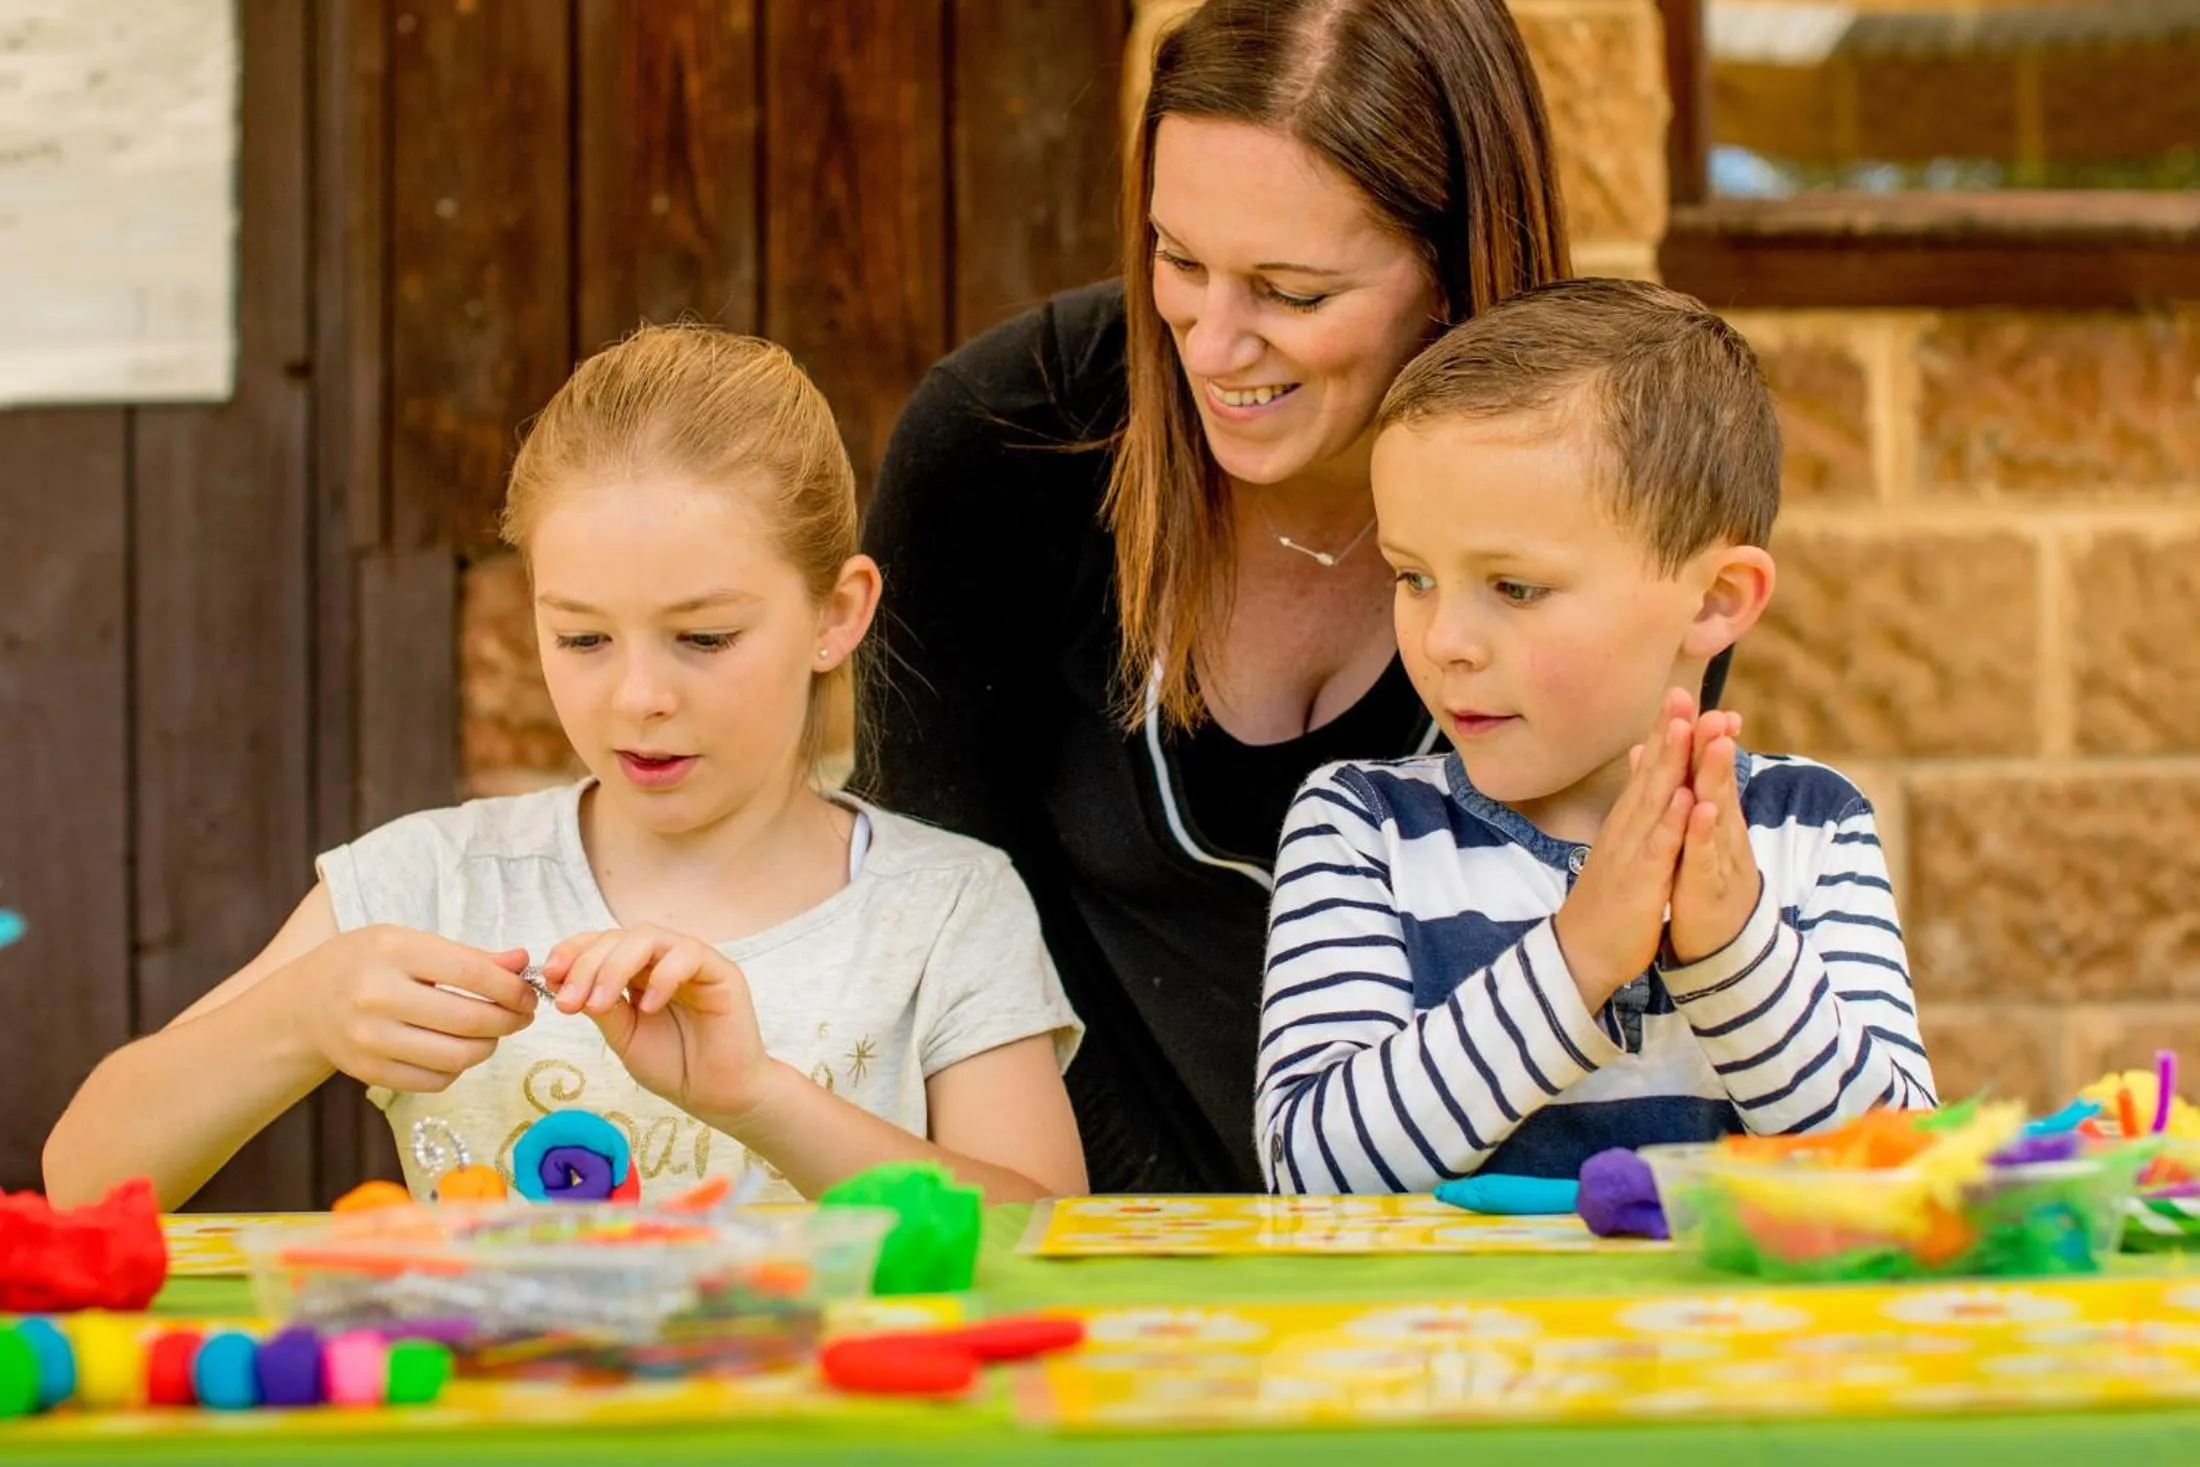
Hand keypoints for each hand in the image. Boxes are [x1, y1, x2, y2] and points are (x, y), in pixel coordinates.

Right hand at [290, 925, 535, 1091]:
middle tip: (522, 1015)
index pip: (472, 973)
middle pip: (469, 1020)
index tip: (528, 993)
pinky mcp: (368, 1072)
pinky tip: (458, 1049)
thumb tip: (522, 963)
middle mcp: (378, 996)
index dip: (512, 988)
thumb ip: (469, 955)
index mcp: (394, 951)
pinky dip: (458, 1068)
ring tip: (494, 1032)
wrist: (306, 1002)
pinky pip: (435, 1080)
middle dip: (509, 1020)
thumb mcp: (411, 942)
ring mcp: (370, 1039)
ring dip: (489, 1047)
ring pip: (456, 1057)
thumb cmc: (369, 963)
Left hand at [541, 925, 773, 1123]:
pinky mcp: (721, 971)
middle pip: (619, 937)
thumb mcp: (623, 1036)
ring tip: (600, 1003)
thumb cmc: (673, 1066)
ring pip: (648, 938)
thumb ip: (601, 1008)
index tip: (548, 976)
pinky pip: (688, 955)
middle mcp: (663, 959)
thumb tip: (562, 983)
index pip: (602, 943)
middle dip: (586, 965)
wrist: (715, 1095)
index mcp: (638, 971)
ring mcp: (692, 962)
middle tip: (569, 1001)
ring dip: (615, 966)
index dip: (573, 951)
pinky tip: (649, 1007)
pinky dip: (663, 976)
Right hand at [1553, 688, 1697, 1006]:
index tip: (1680, 694)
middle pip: (1651, 773)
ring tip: (1685, 727)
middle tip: (1682, 691)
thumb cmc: (1607, 903)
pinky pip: (1658, 848)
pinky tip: (1684, 797)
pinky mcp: (1639, 882)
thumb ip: (1634, 815)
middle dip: (1668, 732)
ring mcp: (1631, 853)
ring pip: (1654, 801)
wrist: (1582, 954)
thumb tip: (1639, 786)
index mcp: (1628, 823)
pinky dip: (1671, 822)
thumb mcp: (1621, 851)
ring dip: (1671, 764)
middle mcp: (1627, 830)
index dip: (1664, 731)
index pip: (1649, 769)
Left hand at [1668, 710, 1762, 964]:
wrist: (1712, 947)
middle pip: (1714, 782)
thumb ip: (1680, 795)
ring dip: (1716, 777)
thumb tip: (1656, 753)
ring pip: (1718, 813)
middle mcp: (1718, 834)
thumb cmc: (1695, 887)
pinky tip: (1705, 809)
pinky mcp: (1709, 889)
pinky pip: (1707, 859)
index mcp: (1706, 819)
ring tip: (1717, 742)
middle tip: (1713, 705)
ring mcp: (1718, 860)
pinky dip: (1705, 834)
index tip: (1689, 695)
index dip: (1697, 734)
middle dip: (1712, 743)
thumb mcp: (1684, 837)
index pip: (1700, 770)